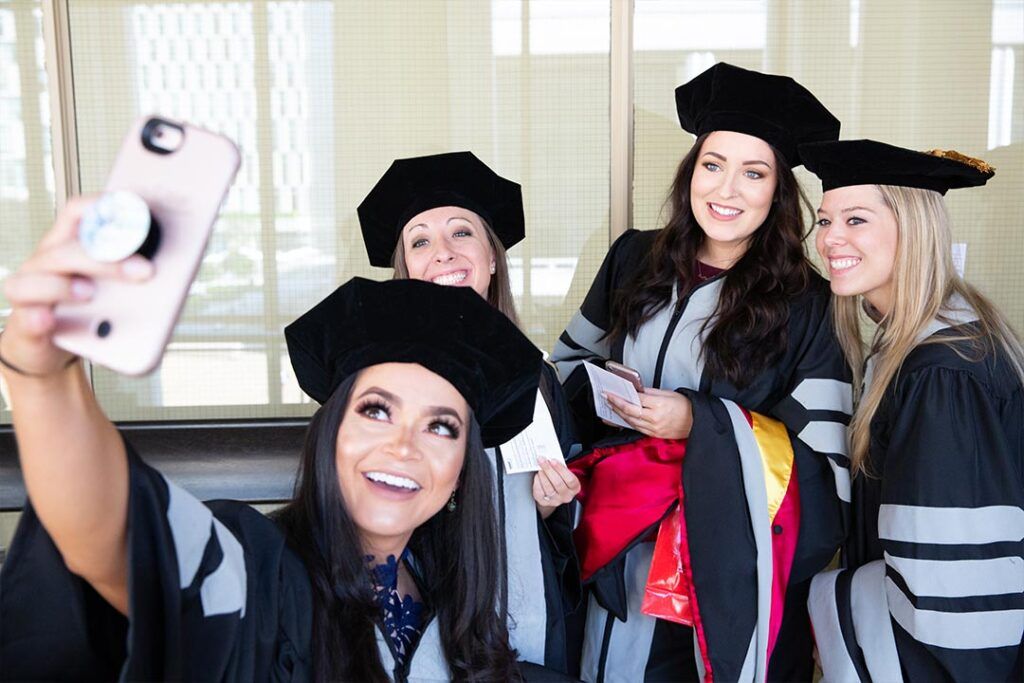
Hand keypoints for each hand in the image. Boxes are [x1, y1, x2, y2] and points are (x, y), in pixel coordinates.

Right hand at [1, 196, 152, 377]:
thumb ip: (138, 272)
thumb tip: (181, 264)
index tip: (135, 208)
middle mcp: (48, 262)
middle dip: (107, 257)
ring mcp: (32, 290)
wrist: (53, 347)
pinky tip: (50, 319)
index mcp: (72, 244)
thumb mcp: (117, 288)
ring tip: (91, 293)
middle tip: (144, 271)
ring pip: (38, 278)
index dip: (103, 207)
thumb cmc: (89, 310)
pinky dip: (39, 317)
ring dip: (66, 285)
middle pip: (69, 248)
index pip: (80, 213)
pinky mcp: (26, 321)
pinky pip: (27, 317)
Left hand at [532, 457, 581, 518]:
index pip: (570, 480)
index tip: (553, 460)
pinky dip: (537, 482)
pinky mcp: (545, 503)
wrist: (553, 493)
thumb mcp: (564, 473)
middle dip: (549, 470)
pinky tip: (537, 476)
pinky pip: (540, 493)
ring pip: (548, 488)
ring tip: (540, 468)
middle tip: (542, 460)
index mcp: (574, 487)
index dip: (561, 469)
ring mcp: (556, 500)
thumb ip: (560, 467)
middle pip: (558, 483)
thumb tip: (550, 459)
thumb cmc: (560, 479)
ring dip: (543, 476)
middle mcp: (566, 496)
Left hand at [605, 387, 692, 439]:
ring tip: (610, 407)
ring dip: (618, 414)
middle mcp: (655, 418)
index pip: (634, 400)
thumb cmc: (685, 406)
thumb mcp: (667, 393)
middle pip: (629, 411)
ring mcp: (654, 428)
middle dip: (615, 405)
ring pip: (631, 421)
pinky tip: (621, 418)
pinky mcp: (654, 435)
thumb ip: (649, 392)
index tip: (610, 393)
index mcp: (659, 405)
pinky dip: (627, 423)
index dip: (620, 396)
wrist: (696, 422)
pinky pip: (637, 429)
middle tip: (606, 398)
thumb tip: (635, 391)